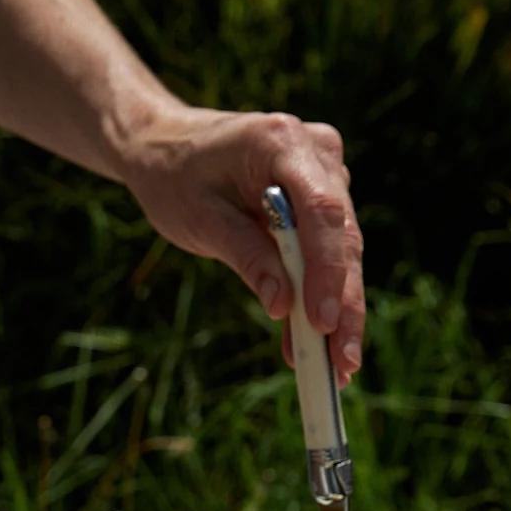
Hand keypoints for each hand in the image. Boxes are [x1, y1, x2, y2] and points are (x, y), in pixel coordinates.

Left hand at [118, 102, 364, 384]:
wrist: (167, 146)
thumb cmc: (177, 178)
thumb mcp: (201, 220)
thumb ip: (246, 257)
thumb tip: (283, 307)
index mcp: (282, 142)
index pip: (321, 210)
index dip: (328, 270)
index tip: (325, 323)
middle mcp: (316, 151)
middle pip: (342, 236)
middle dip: (344, 304)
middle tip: (342, 365)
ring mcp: (326, 172)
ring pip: (343, 249)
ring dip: (338, 308)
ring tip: (336, 368)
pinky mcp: (322, 196)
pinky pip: (327, 250)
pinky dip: (319, 295)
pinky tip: (314, 342)